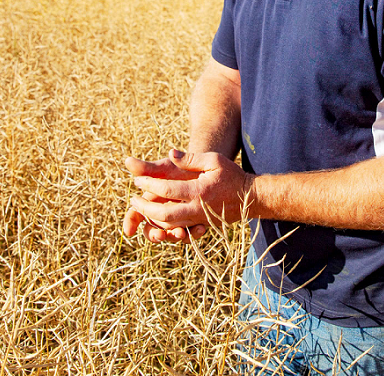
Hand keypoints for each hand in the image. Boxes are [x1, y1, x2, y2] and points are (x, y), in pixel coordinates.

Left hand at [128, 149, 251, 235]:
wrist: (250, 197)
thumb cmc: (231, 175)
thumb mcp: (213, 160)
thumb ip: (191, 158)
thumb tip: (170, 154)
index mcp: (199, 191)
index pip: (167, 190)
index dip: (149, 185)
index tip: (138, 181)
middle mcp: (197, 209)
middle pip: (163, 214)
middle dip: (145, 209)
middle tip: (133, 200)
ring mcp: (199, 220)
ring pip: (169, 226)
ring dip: (152, 218)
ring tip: (140, 208)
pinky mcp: (201, 225)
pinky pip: (179, 229)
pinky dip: (164, 225)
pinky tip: (155, 218)